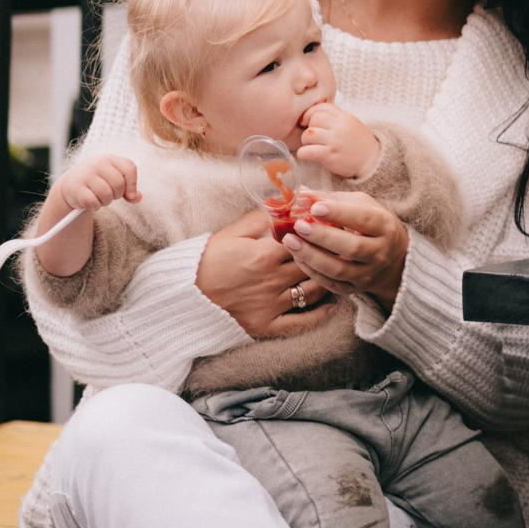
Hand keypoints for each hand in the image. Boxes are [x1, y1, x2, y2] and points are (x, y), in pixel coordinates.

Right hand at [33, 154, 140, 277]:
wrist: (70, 185)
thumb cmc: (98, 182)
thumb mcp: (114, 180)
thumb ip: (129, 188)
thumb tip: (137, 198)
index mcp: (109, 158)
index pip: (129, 168)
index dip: (133, 184)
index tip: (129, 195)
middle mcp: (96, 163)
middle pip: (119, 184)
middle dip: (117, 195)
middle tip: (109, 196)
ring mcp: (84, 174)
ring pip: (107, 194)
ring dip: (106, 202)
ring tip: (99, 199)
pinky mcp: (75, 188)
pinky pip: (93, 202)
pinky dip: (94, 207)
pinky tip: (90, 203)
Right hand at [197, 208, 335, 337]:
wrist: (183, 297)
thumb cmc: (207, 261)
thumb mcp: (232, 233)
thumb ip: (261, 218)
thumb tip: (286, 202)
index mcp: (264, 254)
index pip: (304, 239)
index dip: (320, 231)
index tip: (334, 225)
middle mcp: (272, 279)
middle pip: (312, 263)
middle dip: (328, 253)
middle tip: (344, 246)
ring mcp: (270, 304)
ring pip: (312, 290)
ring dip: (328, 279)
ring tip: (339, 270)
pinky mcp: (265, 325)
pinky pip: (300, 322)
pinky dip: (320, 314)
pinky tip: (333, 304)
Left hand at [282, 190, 408, 311]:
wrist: (393, 258)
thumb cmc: (371, 224)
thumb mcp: (362, 206)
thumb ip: (334, 199)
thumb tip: (301, 194)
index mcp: (385, 226)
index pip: (364, 219)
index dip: (340, 213)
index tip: (316, 207)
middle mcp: (380, 252)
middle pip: (352, 247)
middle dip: (322, 236)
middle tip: (299, 225)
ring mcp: (368, 273)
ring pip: (338, 269)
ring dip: (311, 256)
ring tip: (290, 241)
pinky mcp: (355, 289)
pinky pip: (331, 284)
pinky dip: (312, 271)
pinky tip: (298, 257)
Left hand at [297, 101, 380, 179]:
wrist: (372, 161)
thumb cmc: (359, 143)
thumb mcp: (352, 124)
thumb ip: (337, 117)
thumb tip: (314, 115)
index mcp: (345, 118)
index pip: (322, 107)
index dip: (310, 113)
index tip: (307, 122)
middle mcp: (340, 127)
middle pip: (314, 119)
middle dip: (309, 128)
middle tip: (314, 138)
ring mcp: (335, 141)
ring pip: (308, 134)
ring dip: (306, 141)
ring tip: (312, 146)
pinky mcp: (329, 156)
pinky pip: (306, 151)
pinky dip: (303, 154)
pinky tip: (308, 155)